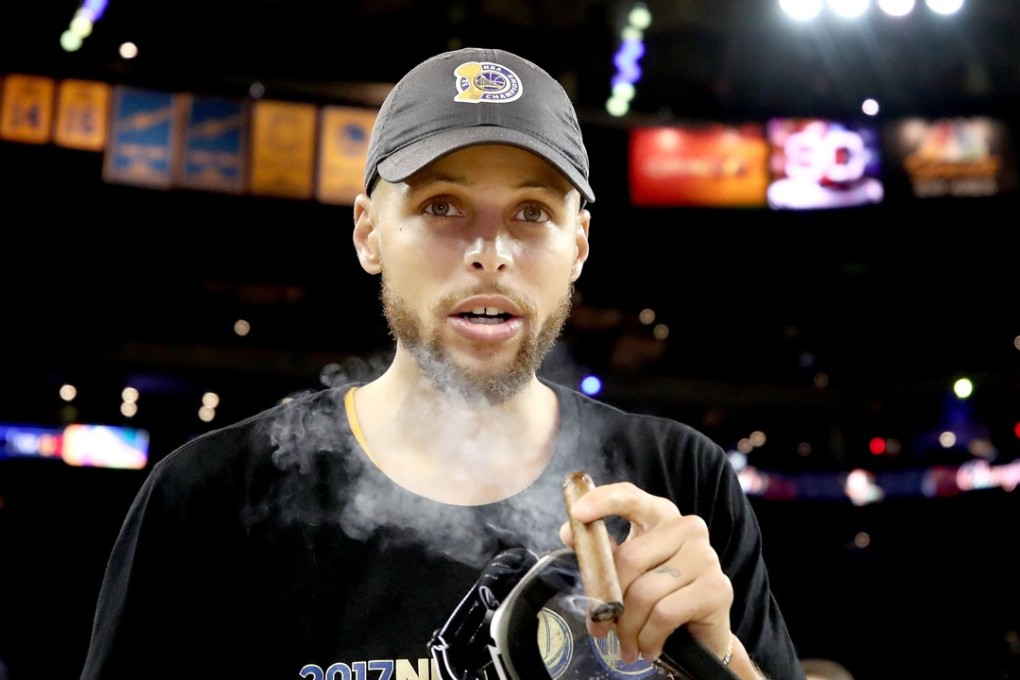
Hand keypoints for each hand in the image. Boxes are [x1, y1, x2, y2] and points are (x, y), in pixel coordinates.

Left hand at [559, 481, 733, 664]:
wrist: (701, 637)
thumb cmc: (659, 596)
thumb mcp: (627, 571)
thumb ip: (602, 551)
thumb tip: (569, 532)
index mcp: (661, 516)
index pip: (630, 497)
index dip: (603, 501)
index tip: (578, 513)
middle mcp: (687, 528)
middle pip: (629, 559)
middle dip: (608, 601)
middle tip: (599, 626)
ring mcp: (705, 556)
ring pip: (645, 592)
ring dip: (629, 627)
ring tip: (627, 644)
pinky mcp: (717, 588)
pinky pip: (665, 614)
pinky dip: (649, 637)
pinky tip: (649, 646)